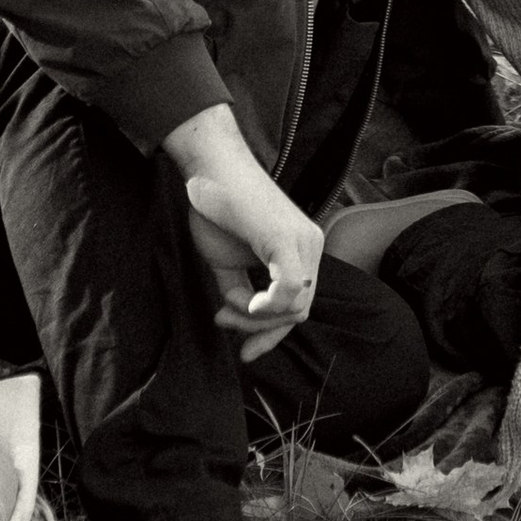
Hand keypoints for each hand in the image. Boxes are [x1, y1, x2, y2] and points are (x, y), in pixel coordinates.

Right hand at [164, 109, 326, 361]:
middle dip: (260, 329)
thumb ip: (240, 292)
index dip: (271, 334)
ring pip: (294, 307)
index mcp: (302, 250)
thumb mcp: (228, 262)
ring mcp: (304, 242)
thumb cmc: (217, 207)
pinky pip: (289, 291)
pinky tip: (245, 304)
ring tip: (224, 308)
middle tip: (223, 319)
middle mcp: (312, 246)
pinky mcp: (288, 240)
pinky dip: (266, 308)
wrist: (209, 168)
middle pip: (298, 311)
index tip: (244, 352)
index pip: (298, 305)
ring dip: (255, 319)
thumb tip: (241, 320)